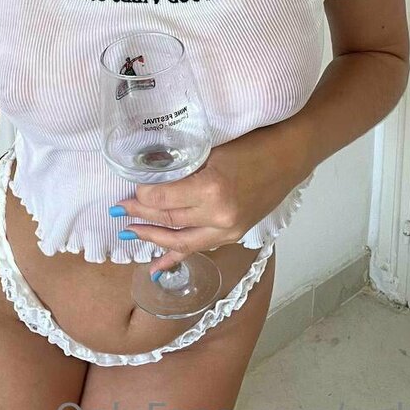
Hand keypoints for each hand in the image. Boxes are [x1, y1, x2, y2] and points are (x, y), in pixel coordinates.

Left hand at [114, 125, 309, 276]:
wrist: (289, 156)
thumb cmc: (251, 143)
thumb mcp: (211, 148)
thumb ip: (184, 164)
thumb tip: (151, 173)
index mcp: (210, 188)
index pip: (163, 198)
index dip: (141, 195)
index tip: (129, 188)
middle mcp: (218, 215)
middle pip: (169, 219)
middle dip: (141, 215)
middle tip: (119, 210)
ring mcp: (228, 229)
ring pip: (181, 239)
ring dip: (154, 236)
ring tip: (130, 232)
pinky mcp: (234, 234)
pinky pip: (199, 248)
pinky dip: (176, 256)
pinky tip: (157, 266)